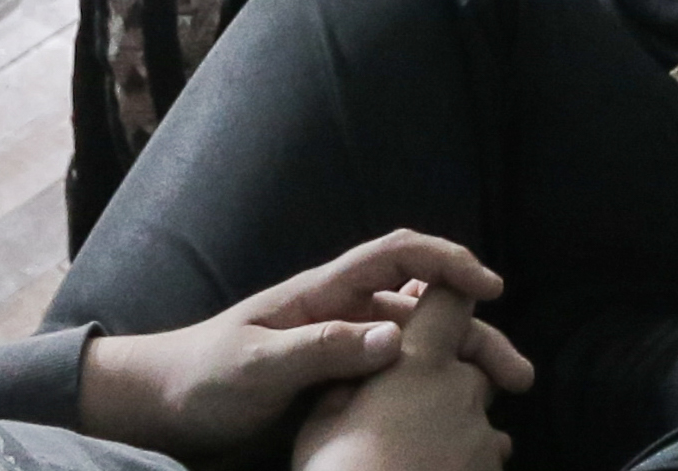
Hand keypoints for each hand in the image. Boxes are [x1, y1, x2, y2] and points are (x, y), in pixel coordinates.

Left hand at [81, 235, 531, 451]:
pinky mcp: (334, 389)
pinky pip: (394, 382)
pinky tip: (451, 422)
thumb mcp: (256, 365)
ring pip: (417, 350)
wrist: (160, 410)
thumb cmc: (201, 378)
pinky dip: (430, 393)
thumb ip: (322, 350)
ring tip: (498, 407)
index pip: (398, 255)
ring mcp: (339, 352)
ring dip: (460, 369)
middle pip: (424, 309)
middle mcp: (340, 315)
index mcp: (323, 293)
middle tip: (517, 375)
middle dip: (475, 332)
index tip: (490, 289)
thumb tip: (395, 339)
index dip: (448, 261)